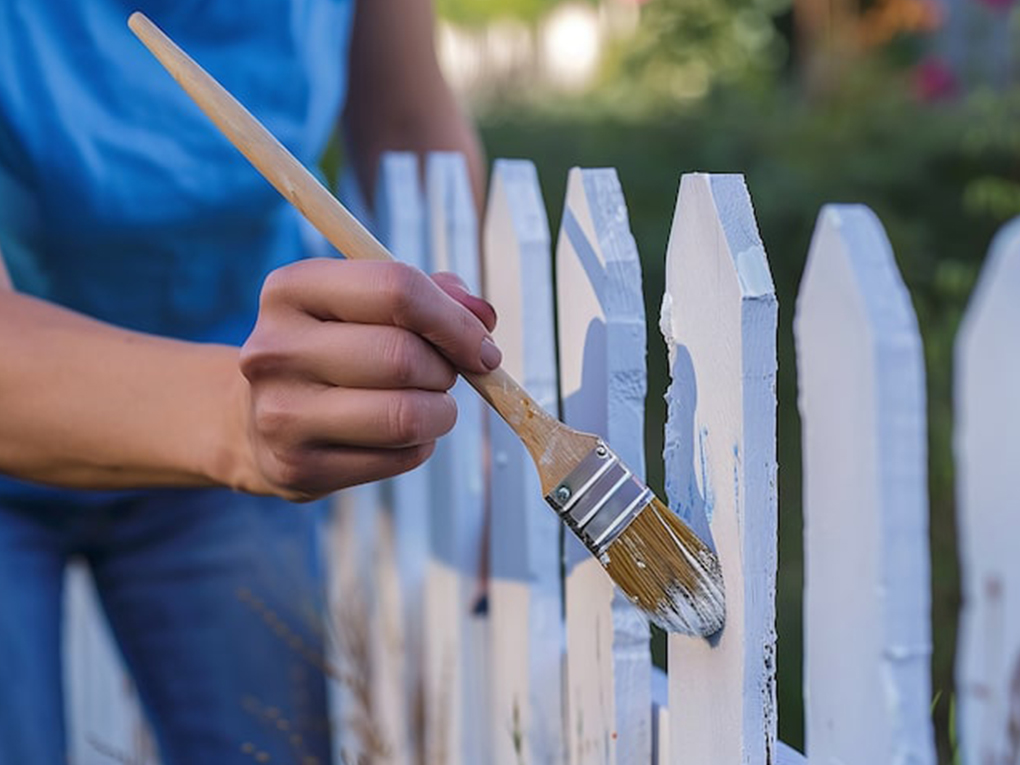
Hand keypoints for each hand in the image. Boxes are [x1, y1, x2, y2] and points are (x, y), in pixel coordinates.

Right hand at [238, 259, 498, 500]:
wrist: (257, 419)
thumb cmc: (334, 348)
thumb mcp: (368, 303)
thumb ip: (433, 295)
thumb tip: (482, 318)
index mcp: (291, 288)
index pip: (397, 289)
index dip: (455, 321)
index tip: (481, 346)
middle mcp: (274, 348)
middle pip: (403, 357)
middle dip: (445, 370)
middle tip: (442, 376)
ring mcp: (279, 412)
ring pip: (405, 415)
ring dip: (439, 412)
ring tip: (428, 405)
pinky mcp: (296, 467)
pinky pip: (398, 459)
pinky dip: (419, 446)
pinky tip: (397, 435)